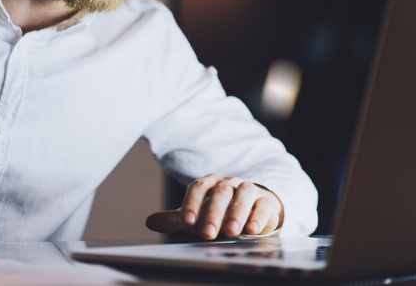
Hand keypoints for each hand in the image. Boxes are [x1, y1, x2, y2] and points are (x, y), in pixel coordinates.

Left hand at [145, 173, 283, 239]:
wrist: (252, 208)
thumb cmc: (220, 212)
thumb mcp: (198, 214)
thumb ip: (177, 218)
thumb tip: (149, 221)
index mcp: (210, 183)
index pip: (199, 187)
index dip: (192, 202)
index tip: (187, 221)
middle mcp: (229, 183)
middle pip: (221, 192)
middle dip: (213, 212)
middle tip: (207, 232)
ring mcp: (249, 190)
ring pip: (243, 194)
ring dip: (236, 213)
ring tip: (231, 231)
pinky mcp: (266, 201)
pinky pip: (263, 205)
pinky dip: (258, 217)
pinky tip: (252, 230)